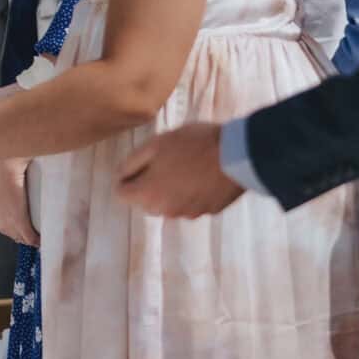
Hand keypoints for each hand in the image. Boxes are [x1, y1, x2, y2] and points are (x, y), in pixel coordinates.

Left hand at [0, 158, 39, 245]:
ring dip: (29, 236)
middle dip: (22, 234)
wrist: (3, 168)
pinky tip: (41, 240)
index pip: (5, 231)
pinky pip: (30, 237)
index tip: (22, 230)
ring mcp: (8, 223)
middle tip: (32, 230)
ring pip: (21, 237)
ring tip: (38, 233)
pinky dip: (36, 240)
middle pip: (13, 235)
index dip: (15, 231)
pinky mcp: (20, 221)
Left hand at [117, 122, 243, 219]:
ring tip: (186, 165)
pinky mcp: (209, 211)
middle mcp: (166, 211)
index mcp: (148, 195)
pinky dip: (191, 193)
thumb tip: (120, 176)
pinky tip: (202, 175)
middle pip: (144, 200)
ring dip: (170, 190)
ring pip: (168, 203)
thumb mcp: (154, 145)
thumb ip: (131, 163)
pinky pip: (190, 203)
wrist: (238, 155)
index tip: (140, 162)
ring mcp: (189, 213)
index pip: (121, 193)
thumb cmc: (193, 145)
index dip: (127, 176)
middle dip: (148, 184)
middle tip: (165, 160)